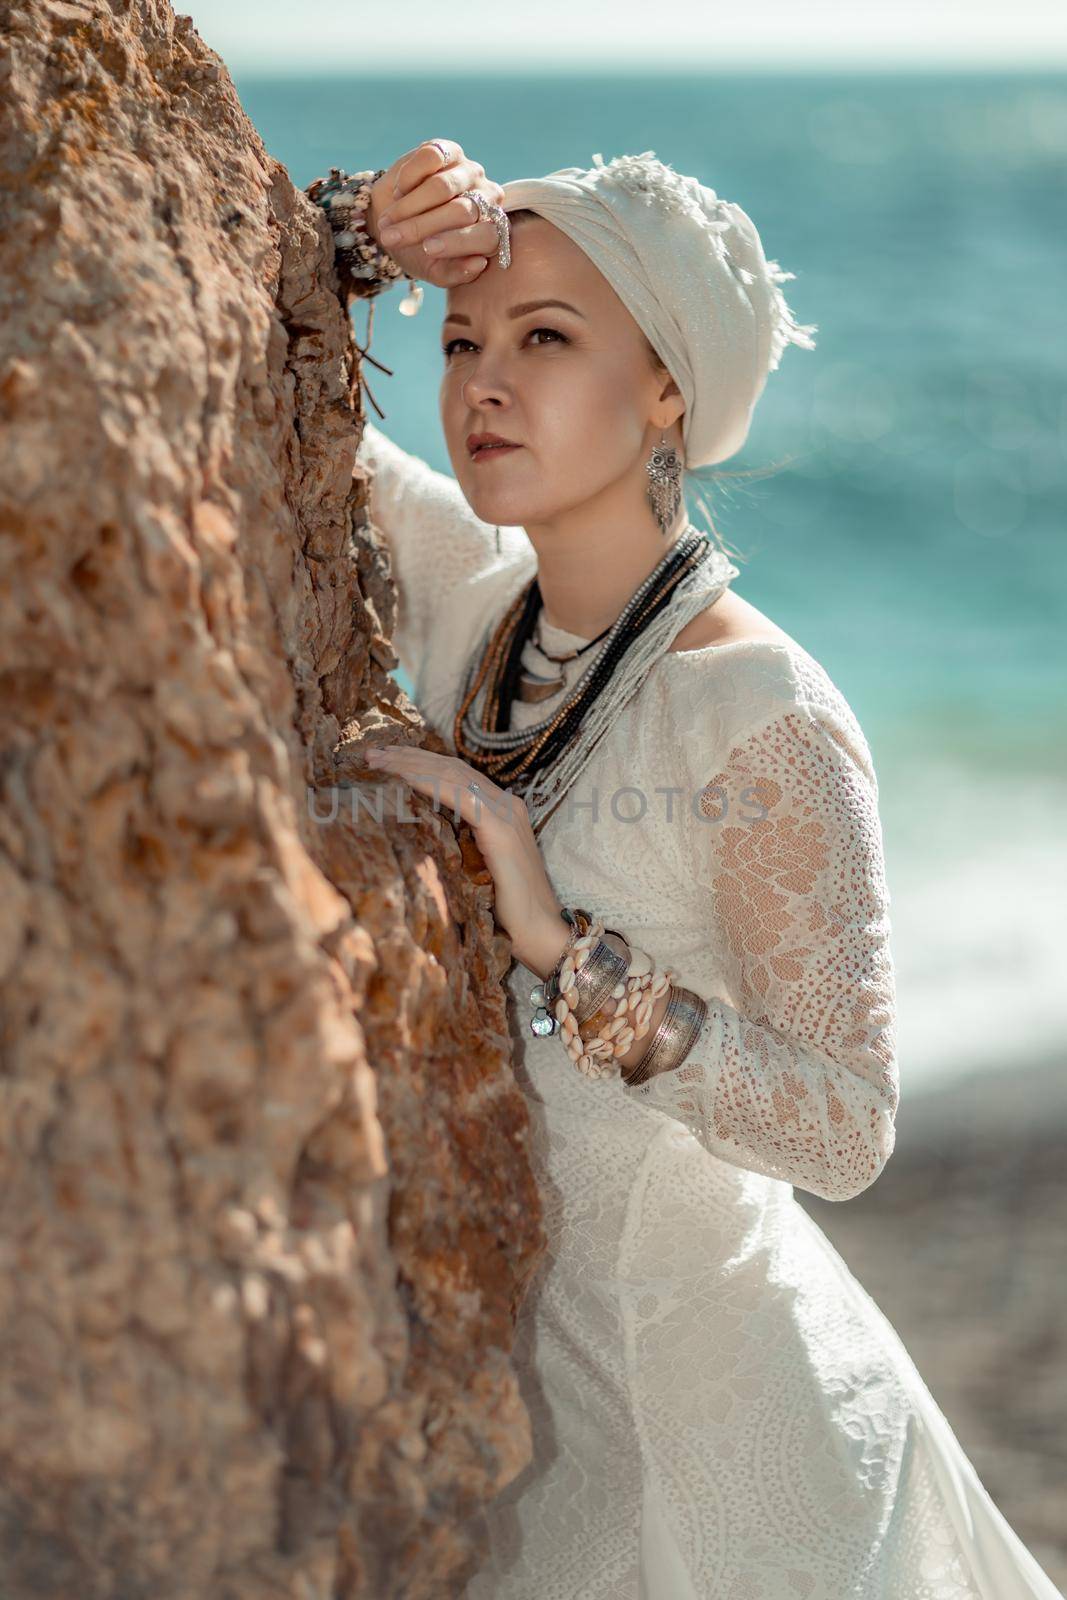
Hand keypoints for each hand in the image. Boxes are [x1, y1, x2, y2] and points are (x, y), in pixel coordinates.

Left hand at [362, 745, 569, 978]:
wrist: (542, 934)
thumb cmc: (508, 912)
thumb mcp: (477, 870)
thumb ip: (459, 847)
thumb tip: (420, 838)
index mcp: (502, 811)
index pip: (456, 776)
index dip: (421, 763)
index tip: (387, 760)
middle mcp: (507, 804)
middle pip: (451, 768)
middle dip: (410, 757)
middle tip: (372, 753)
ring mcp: (506, 814)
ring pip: (451, 775)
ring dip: (411, 765)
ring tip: (377, 760)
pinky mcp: (501, 830)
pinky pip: (458, 795)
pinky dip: (427, 782)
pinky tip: (401, 778)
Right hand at [364, 139, 506, 289]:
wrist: (394, 222)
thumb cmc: (419, 251)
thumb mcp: (435, 269)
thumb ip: (456, 274)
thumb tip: (479, 264)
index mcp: (491, 231)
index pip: (487, 237)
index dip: (458, 243)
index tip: (427, 249)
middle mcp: (487, 198)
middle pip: (462, 211)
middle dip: (423, 226)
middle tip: (393, 238)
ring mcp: (468, 171)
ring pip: (443, 186)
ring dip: (410, 205)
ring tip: (389, 220)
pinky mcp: (447, 150)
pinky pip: (430, 158)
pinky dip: (409, 177)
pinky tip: (400, 191)